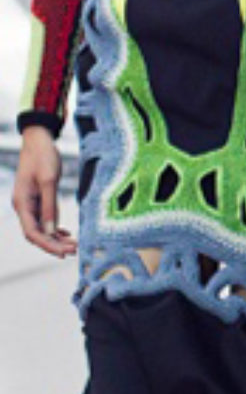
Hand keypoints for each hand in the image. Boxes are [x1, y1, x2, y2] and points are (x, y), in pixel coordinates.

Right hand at [12, 127, 74, 257]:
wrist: (38, 140)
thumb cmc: (43, 156)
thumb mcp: (49, 179)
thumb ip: (50, 205)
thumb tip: (52, 230)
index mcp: (22, 203)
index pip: (32, 233)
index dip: (47, 245)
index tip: (63, 253)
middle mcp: (24, 206)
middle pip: (37, 233)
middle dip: (54, 244)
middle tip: (74, 250)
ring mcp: (30, 203)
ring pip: (42, 228)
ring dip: (56, 238)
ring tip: (74, 245)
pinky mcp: (38, 199)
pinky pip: (45, 219)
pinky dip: (55, 227)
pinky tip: (67, 234)